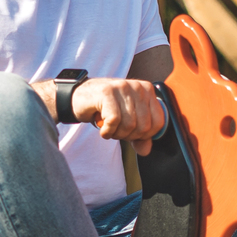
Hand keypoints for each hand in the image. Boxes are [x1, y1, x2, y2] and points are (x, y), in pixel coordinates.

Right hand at [31, 76, 167, 154]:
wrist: (78, 98)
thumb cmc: (104, 108)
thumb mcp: (126, 122)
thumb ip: (139, 136)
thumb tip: (146, 150)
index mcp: (147, 90)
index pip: (158, 122)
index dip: (144, 136)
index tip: (131, 133)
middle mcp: (137, 86)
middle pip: (144, 126)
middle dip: (129, 136)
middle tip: (117, 131)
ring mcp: (122, 87)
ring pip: (130, 125)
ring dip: (117, 134)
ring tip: (109, 128)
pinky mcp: (107, 92)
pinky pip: (114, 120)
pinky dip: (107, 131)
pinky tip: (102, 128)